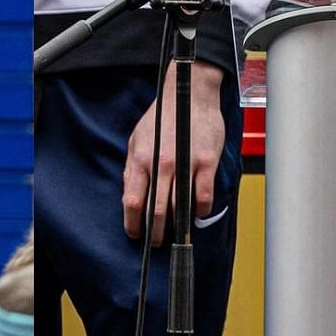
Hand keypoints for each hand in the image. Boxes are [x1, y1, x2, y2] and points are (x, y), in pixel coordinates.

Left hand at [123, 63, 224, 247]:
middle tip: (156, 242)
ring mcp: (185, 164)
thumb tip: (129, 197)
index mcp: (142, 159)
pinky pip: (203, 198)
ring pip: (180, 208)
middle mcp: (162, 164)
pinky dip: (200, 211)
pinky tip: (197, 213)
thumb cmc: (163, 117)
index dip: (133, 224)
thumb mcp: (137, 139)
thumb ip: (132, 169)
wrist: (190, 93)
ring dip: (178, 226)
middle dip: (155, 234)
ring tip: (176, 232)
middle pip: (156, 211)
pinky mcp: (206, 162)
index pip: (132, 201)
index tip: (135, 234)